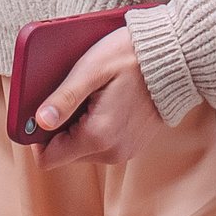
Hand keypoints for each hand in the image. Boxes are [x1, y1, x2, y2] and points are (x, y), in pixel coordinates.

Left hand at [33, 26, 164, 169]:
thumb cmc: (132, 56)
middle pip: (65, 153)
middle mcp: (112, 152)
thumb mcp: (91, 70)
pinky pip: (101, 141)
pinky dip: (95, 124)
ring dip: (78, 124)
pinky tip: (104, 98)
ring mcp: (124, 150)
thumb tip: (38, 121)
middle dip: (60, 126)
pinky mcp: (132, 143)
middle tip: (71, 93)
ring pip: (82, 148)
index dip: (37, 137)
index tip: (41, 111)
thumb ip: (64, 98)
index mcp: (98, 136)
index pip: (48, 159)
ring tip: (91, 92)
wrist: (178, 57)